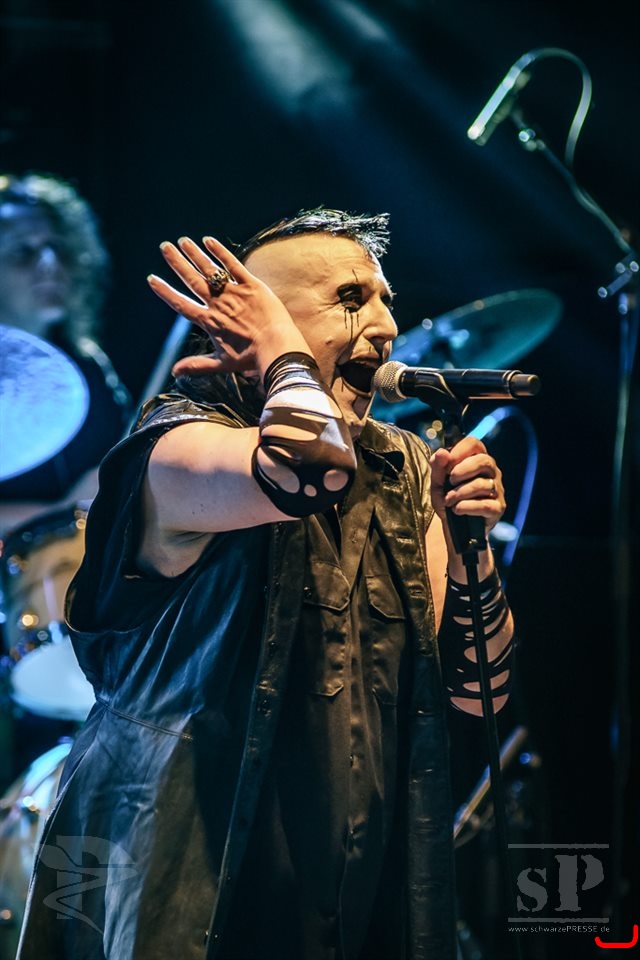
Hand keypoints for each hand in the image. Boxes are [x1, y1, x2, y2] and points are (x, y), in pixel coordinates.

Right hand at [147, 236, 308, 379]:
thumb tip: (174, 372)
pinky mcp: (252, 285)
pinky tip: (209, 241)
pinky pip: (233, 265)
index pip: (181, 304)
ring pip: (210, 269)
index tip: (152, 279)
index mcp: (209, 322)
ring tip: (182, 241)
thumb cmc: (251, 358)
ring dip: (195, 254)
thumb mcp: (222, 363)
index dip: (165, 291)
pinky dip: (221, 252)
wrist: (277, 348)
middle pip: (192, 280)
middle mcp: (218, 304)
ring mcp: (234, 293)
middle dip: (177, 263)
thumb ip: (197, 365)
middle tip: (164, 247)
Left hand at [429, 436, 504, 535]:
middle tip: (450, 480)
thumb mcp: (437, 484)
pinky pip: (486, 504)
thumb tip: (442, 453)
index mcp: (476, 461)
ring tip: (449, 501)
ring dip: (460, 493)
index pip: (474, 444)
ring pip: (482, 484)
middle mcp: (491, 473)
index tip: (447, 460)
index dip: (460, 450)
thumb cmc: (448, 500)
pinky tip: (457, 509)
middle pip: (484, 460)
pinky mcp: (498, 508)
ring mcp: (497, 490)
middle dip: (463, 469)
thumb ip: (438, 468)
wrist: (453, 528)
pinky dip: (467, 507)